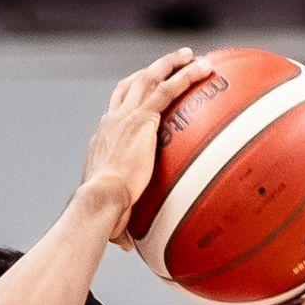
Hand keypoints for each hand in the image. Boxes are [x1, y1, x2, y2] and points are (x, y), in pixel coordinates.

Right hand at [79, 49, 208, 233]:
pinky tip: (203, 68)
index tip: (145, 96)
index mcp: (104, 139)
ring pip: (149, 78)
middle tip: (170, 64)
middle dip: (150, 71)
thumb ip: (123, 224)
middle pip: (131, 85)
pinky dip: (185, 76)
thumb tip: (129, 249)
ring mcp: (125, 116)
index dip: (131, 100)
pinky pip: (168, 89)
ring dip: (170, 64)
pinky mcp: (141, 118)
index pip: (117, 111)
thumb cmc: (103, 212)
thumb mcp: (113, 214)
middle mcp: (112, 121)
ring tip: (190, 56)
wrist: (101, 199)